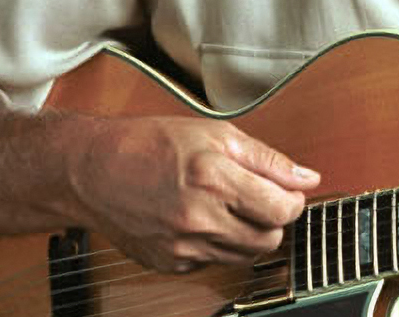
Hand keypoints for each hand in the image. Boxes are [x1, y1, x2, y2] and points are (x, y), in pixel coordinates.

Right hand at [65, 116, 319, 272]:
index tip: (286, 191)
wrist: (91, 171)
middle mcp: (198, 217)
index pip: (282, 210)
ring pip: (244, 257)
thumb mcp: (216, 134)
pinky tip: (202, 220)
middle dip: (273, 221)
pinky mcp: (169, 264)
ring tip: (230, 206)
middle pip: (268, 240)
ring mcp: (182, 246)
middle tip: (260, 199)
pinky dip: (217, 245)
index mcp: (214, 177)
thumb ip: (267, 159)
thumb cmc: (151, 143)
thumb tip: (307, 178)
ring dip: (248, 234)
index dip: (292, 200)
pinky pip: (213, 263)